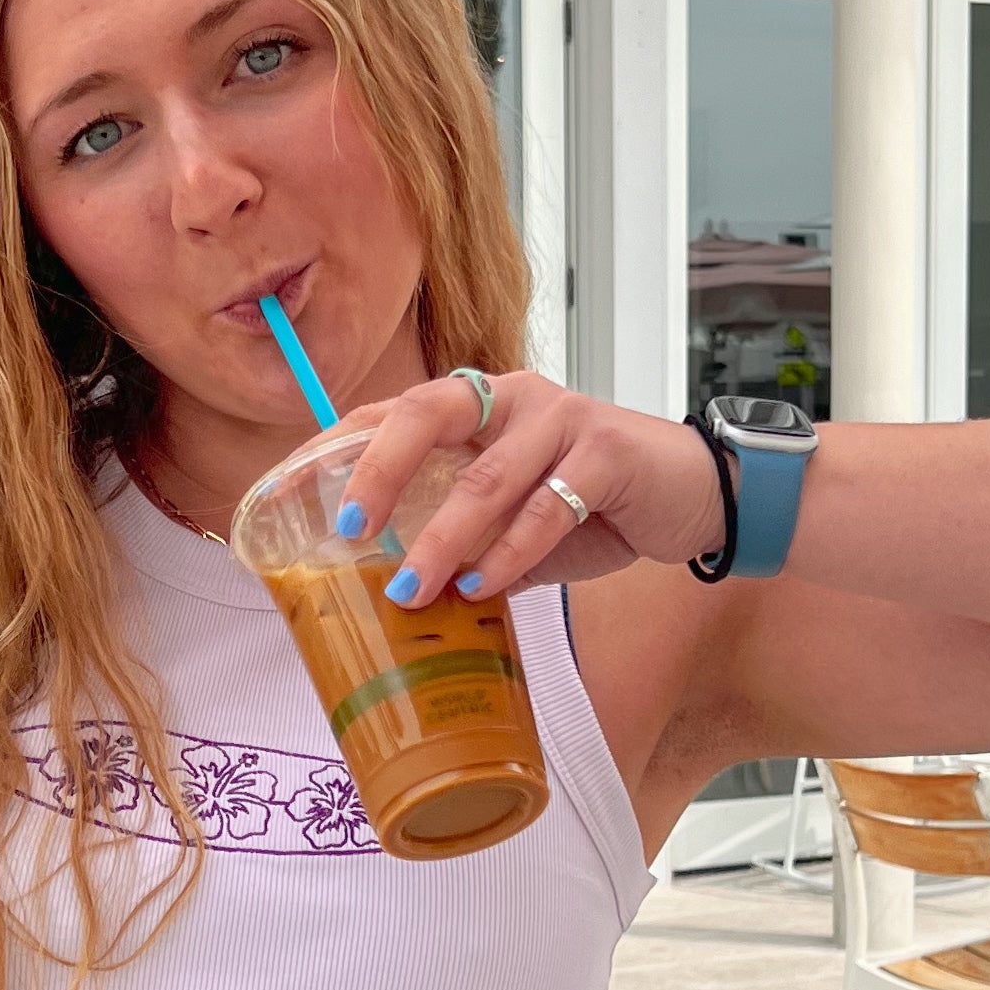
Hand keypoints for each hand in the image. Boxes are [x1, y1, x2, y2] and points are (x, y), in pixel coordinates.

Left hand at [331, 370, 725, 603]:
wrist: (696, 496)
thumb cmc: (597, 504)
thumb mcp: (517, 522)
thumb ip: (466, 541)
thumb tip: (395, 593)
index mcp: (483, 403)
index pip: (396, 410)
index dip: (342, 443)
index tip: (294, 487)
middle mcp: (514, 397)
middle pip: (427, 413)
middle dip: (379, 470)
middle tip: (347, 528)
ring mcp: (562, 417)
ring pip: (485, 476)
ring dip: (442, 538)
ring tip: (412, 588)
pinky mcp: (607, 452)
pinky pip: (548, 506)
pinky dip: (511, 551)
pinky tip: (486, 586)